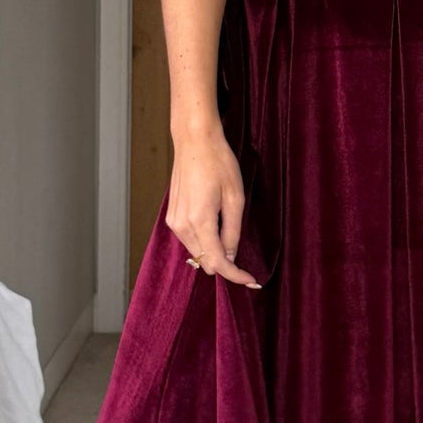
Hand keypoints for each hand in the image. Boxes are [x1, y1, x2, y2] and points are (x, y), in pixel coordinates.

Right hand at [166, 129, 262, 287]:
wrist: (194, 142)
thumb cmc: (218, 164)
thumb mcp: (235, 198)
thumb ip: (232, 231)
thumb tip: (231, 256)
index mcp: (199, 222)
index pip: (218, 262)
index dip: (235, 275)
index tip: (251, 281)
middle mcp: (182, 226)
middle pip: (205, 262)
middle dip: (226, 264)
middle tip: (246, 263)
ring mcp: (174, 222)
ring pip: (197, 252)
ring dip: (214, 252)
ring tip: (229, 233)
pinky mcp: (172, 217)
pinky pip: (190, 240)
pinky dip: (204, 242)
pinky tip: (216, 227)